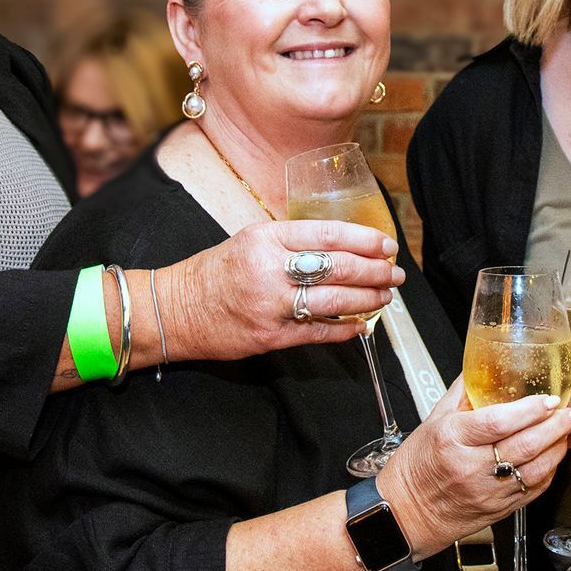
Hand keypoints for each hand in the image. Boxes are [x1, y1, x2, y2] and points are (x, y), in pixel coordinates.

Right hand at [147, 220, 401, 363]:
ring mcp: (270, 305)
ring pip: (332, 301)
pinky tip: (360, 325)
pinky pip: (317, 332)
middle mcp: (269, 269)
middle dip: (374, 271)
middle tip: (395, 273)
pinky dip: (343, 329)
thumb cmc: (215, 272)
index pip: (328, 233)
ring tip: (385, 296)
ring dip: (367, 299)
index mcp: (266, 238)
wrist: (175, 309)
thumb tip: (340, 246)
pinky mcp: (269, 336)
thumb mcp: (250, 240)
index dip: (364, 239)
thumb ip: (290, 242)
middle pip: (337, 267)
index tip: (386, 245)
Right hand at [376, 378, 570, 560]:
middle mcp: (471, 467)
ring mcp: (488, 491)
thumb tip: (482, 367)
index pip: (498, 422)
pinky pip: (534, 489)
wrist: (407, 513)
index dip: (529, 410)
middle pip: (524, 445)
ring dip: (558, 447)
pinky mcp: (500, 508)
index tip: (549, 399)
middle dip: (554, 426)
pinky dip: (550, 469)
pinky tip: (554, 454)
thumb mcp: (433, 421)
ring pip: (535, 469)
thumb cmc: (417, 467)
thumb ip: (462, 393)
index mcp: (453, 439)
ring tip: (568, 430)